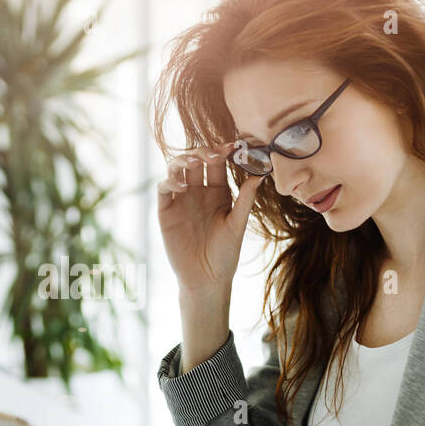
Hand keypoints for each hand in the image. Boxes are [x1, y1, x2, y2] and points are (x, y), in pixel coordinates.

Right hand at [157, 144, 264, 292]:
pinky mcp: (166, 211)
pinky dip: (169, 181)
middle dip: (203, 152)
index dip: (222, 151)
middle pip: (195, 160)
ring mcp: (181, 199)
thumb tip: (261, 173)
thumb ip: (246, 200)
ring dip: (183, 160)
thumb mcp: (237, 225)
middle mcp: (198, 191)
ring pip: (176, 168)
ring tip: (194, 163)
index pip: (217, 163)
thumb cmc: (225, 254)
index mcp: (218, 191)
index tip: (233, 146)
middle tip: (214, 155)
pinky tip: (181, 186)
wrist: (205, 279)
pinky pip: (163, 188)